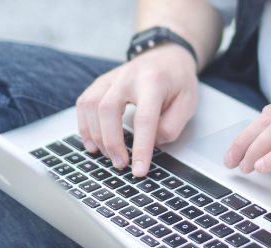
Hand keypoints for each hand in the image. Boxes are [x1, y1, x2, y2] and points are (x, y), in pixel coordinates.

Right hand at [77, 43, 198, 176]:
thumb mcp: (187, 103)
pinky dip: (84, 126)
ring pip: (91, 105)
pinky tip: (92, 143)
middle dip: (112, 142)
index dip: (141, 147)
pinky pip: (83, 103)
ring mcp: (111, 77)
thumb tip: (151, 145)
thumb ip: (171, 126)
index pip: (144, 118)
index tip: (139, 169)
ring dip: (95, 136)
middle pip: (108, 109)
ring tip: (107, 156)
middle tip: (121, 164)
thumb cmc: (178, 80)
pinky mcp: (101, 82)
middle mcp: (128, 76)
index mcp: (153, 80)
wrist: (167, 54)